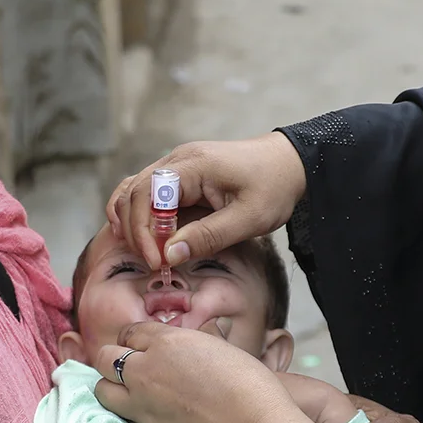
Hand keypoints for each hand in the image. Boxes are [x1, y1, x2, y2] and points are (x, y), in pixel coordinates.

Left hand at [93, 321, 352, 422]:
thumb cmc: (251, 387)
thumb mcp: (223, 349)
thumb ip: (197, 344)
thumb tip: (196, 340)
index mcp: (168, 342)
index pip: (130, 332)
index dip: (135, 339)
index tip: (141, 346)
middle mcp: (147, 369)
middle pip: (104, 357)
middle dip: (113, 359)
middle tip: (128, 367)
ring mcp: (142, 403)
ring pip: (102, 389)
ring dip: (112, 388)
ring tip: (130, 393)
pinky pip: (123, 418)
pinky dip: (129, 415)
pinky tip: (146, 416)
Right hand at [107, 133, 306, 269]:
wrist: (290, 163)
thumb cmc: (274, 186)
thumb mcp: (248, 219)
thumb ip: (209, 237)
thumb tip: (169, 255)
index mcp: (193, 165)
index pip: (147, 195)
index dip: (143, 231)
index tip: (157, 261)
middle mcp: (178, 159)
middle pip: (133, 192)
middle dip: (135, 231)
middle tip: (153, 263)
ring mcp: (177, 165)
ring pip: (134, 191)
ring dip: (132, 222)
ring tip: (144, 252)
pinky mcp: (180, 175)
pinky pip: (148, 192)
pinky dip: (139, 214)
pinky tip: (143, 236)